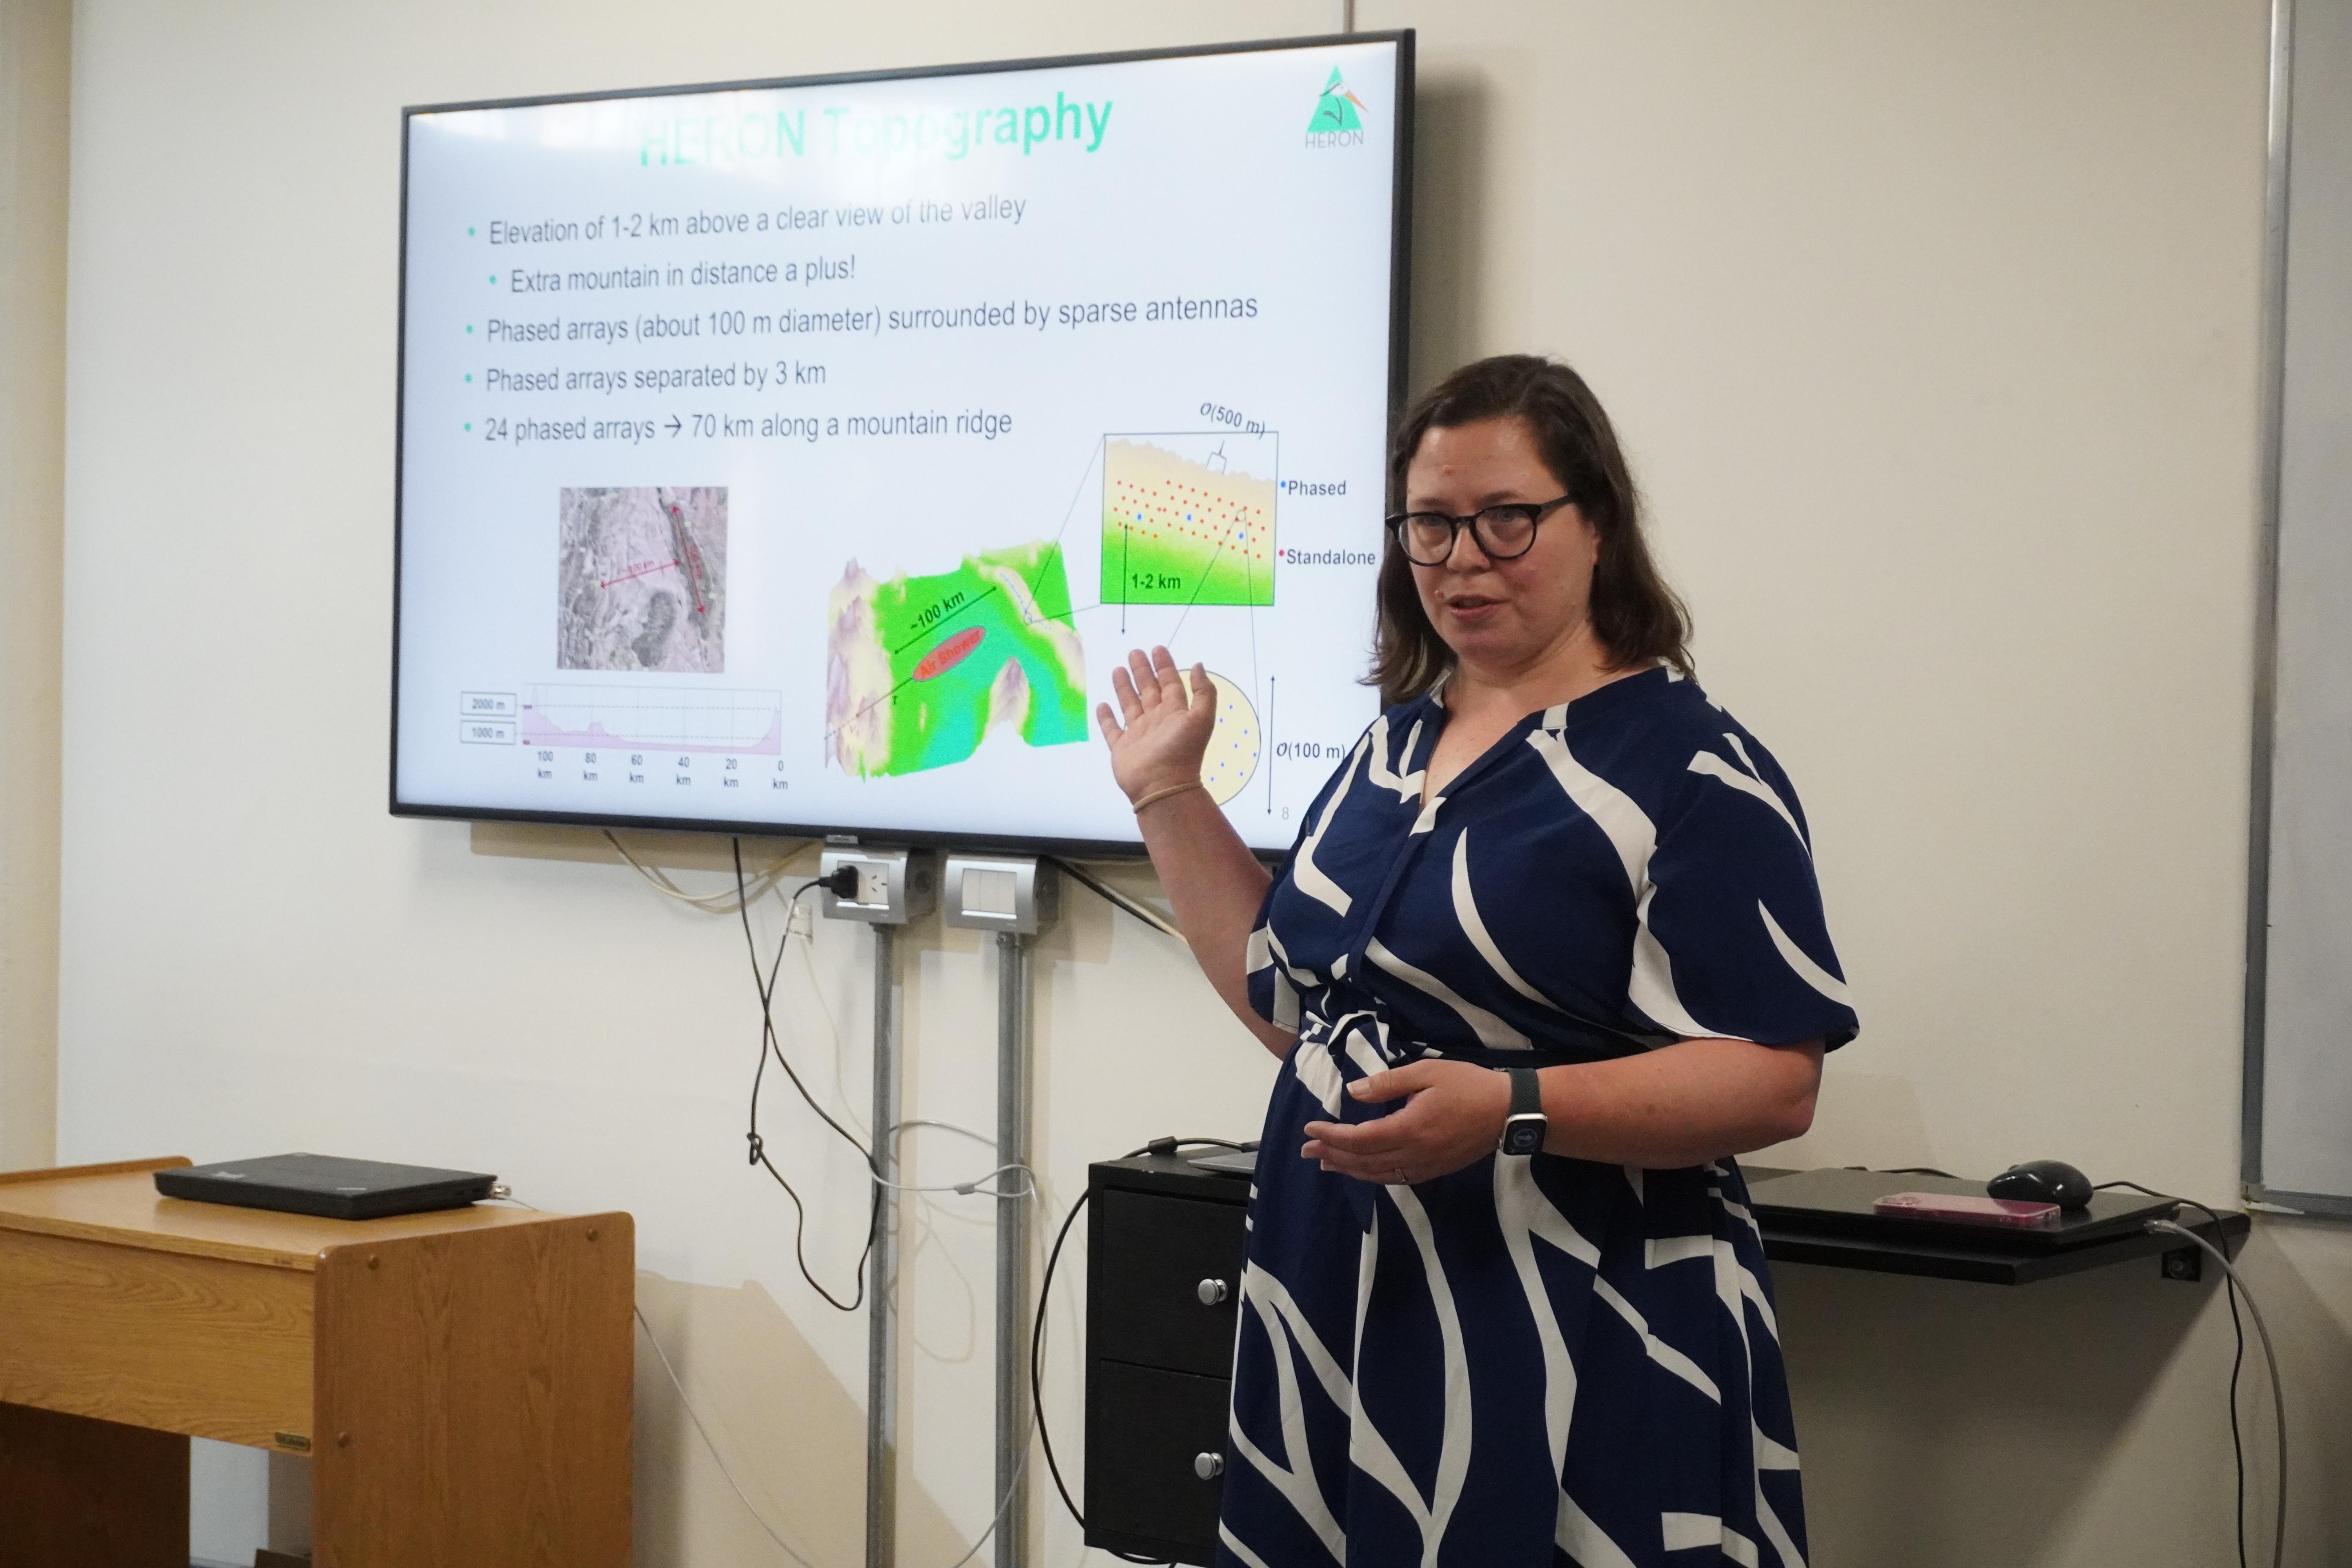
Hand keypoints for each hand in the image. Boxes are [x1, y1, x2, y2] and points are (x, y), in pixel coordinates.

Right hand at [1095, 646, 1216, 804]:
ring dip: (1124, 688)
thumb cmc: (1182, 752)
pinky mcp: (1122, 748)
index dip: (1165, 666)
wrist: (1162, 786)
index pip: (1170, 683)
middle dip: (1142, 671)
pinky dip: (1106, 718)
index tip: (1157, 649)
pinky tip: (1103, 705)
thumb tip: (1199, 665)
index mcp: (1176, 713)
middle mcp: (1157, 721)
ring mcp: (1138, 735)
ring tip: (1118, 669)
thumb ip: (1203, 691)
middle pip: (1148, 690)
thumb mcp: (1202, 718)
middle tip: (1135, 652)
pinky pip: (1112, 729)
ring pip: (1130, 705)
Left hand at [1301, 1060, 1513, 1184]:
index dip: (1331, 1137)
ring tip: (1326, 1164)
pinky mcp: (1434, 1170)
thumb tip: (1353, 1093)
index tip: (1310, 1130)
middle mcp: (1414, 1154)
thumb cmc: (1468, 1085)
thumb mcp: (1426, 1072)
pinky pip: (1396, 1179)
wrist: (1508, 1111)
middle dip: (1332, 1155)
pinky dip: (1372, 1176)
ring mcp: (1425, 1166)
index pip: (1359, 1138)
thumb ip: (1387, 1084)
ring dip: (1348, 1170)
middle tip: (1306, 1151)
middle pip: (1363, 1161)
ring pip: (1377, 1175)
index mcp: (1409, 1128)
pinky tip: (1362, 1170)